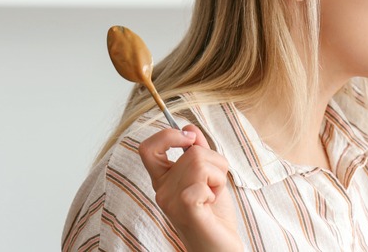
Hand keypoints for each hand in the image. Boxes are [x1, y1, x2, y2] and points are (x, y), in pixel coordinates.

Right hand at [139, 125, 242, 251]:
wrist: (220, 248)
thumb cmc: (215, 215)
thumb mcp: (209, 176)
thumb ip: (198, 152)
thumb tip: (189, 127)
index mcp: (163, 181)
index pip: (147, 148)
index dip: (167, 134)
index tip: (190, 138)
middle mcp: (161, 190)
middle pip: (191, 152)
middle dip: (216, 162)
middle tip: (215, 185)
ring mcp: (170, 200)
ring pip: (200, 161)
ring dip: (219, 176)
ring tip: (213, 195)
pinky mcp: (184, 207)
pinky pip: (204, 177)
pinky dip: (217, 187)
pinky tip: (210, 204)